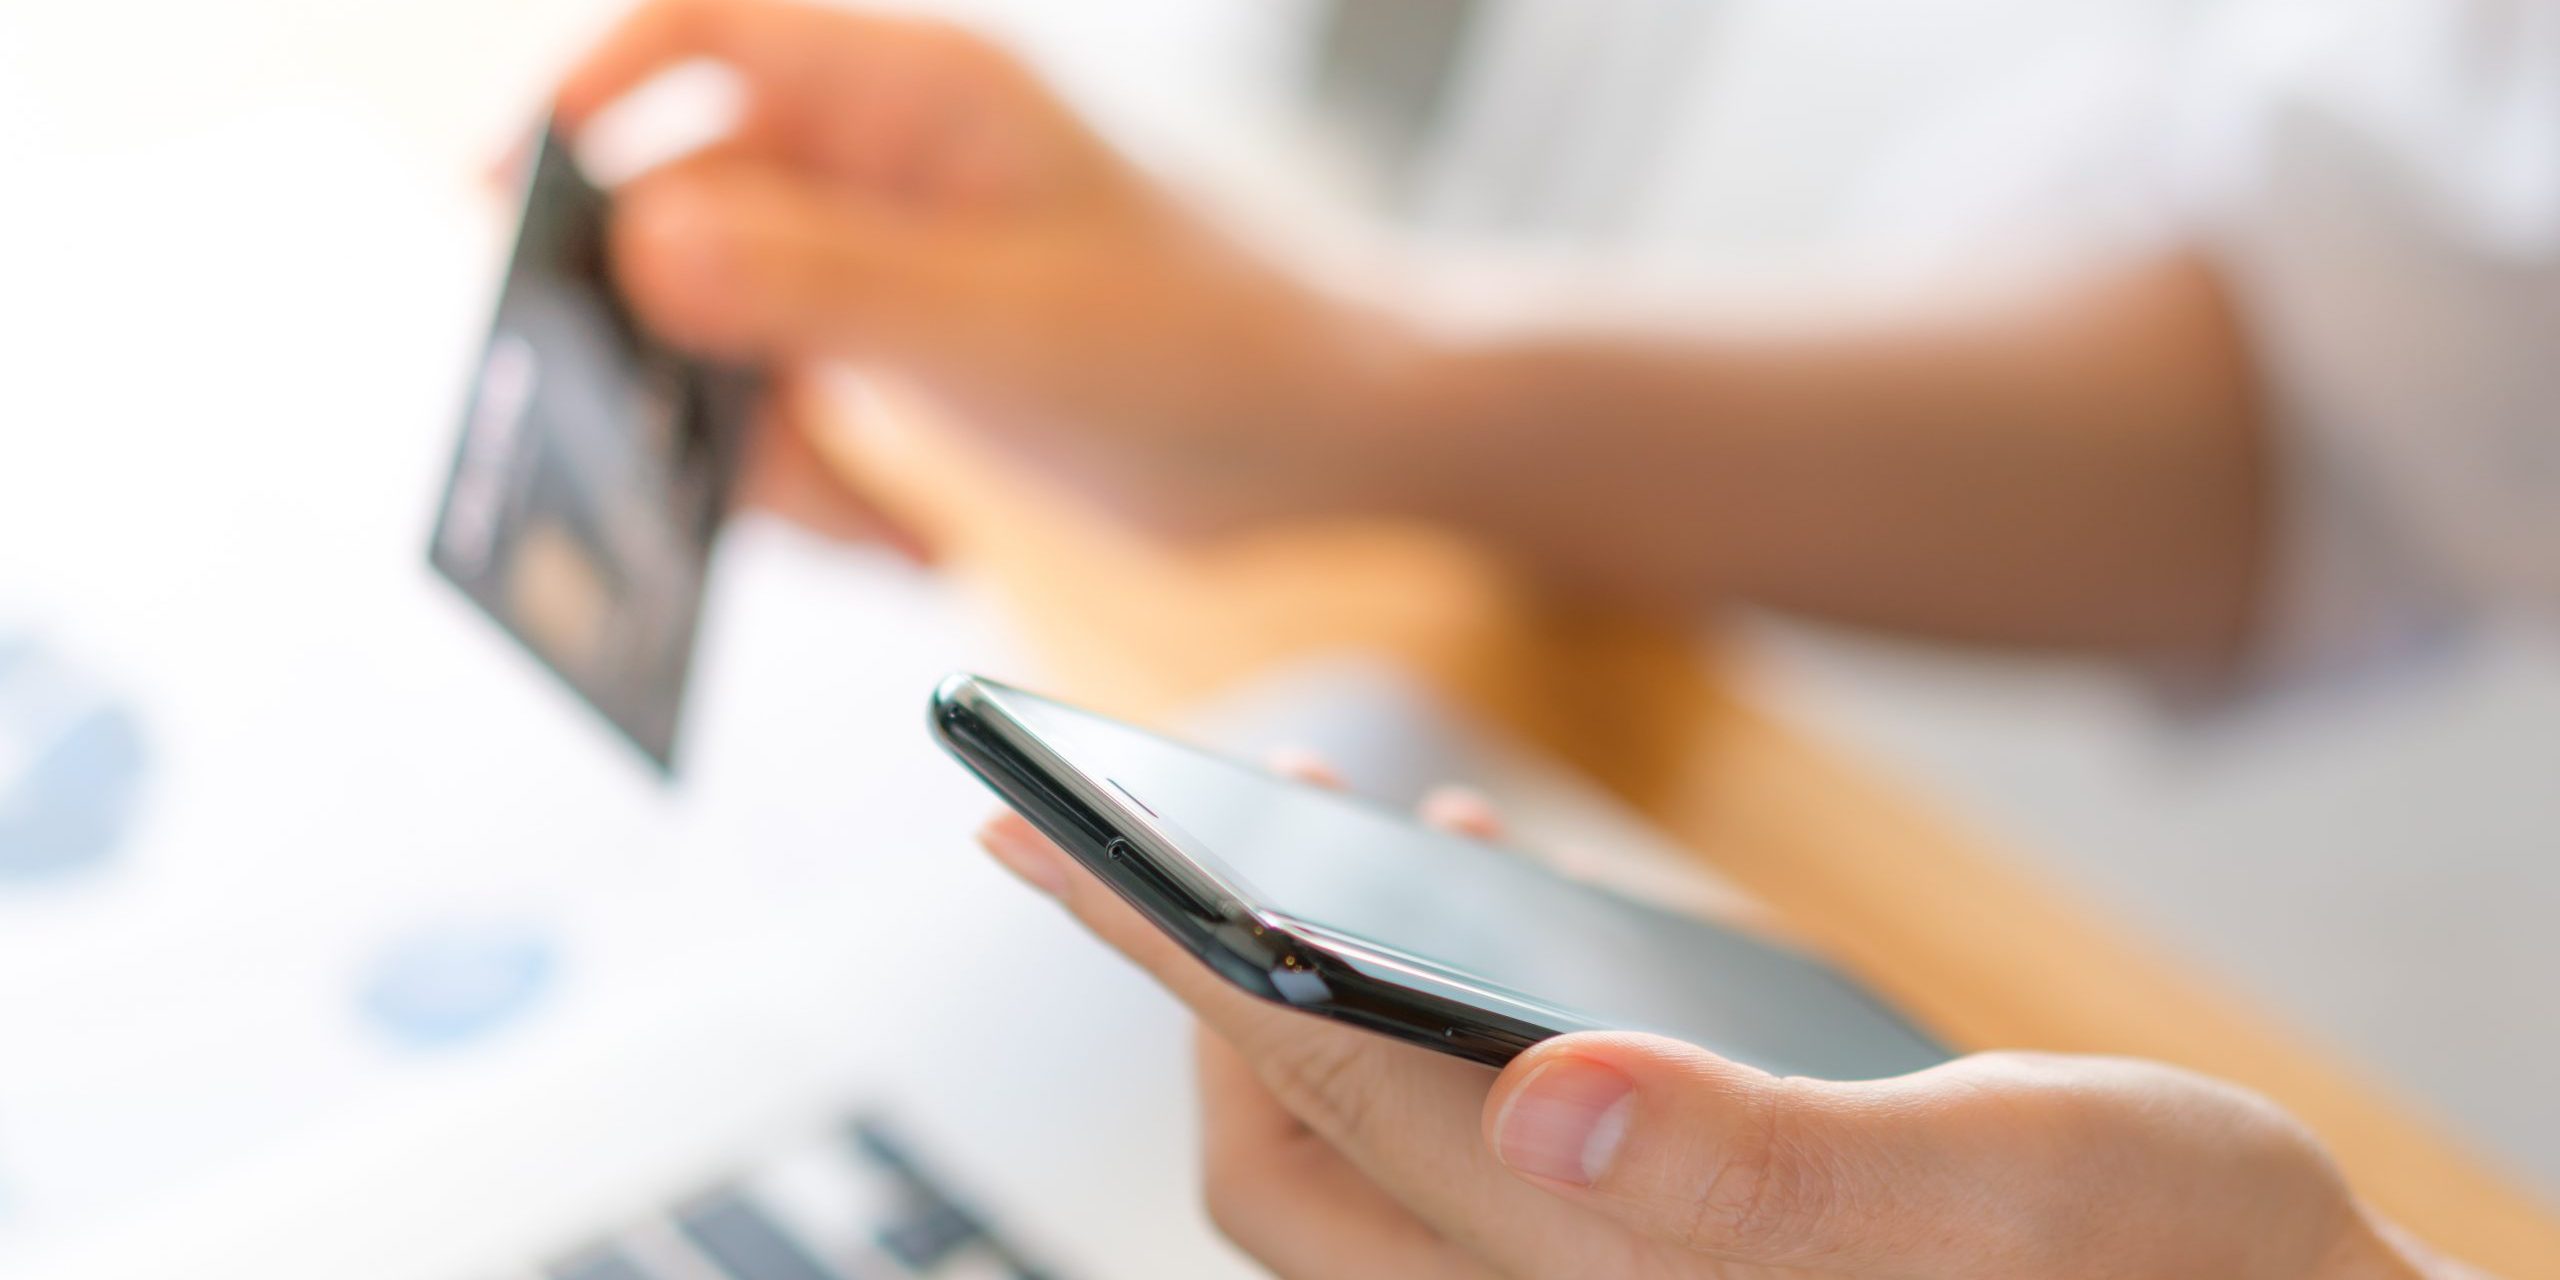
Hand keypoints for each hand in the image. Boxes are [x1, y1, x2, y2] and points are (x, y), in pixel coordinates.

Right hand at [553, 0, 1411, 551]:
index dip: (582, 95)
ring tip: (856, 524)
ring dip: (747, 437)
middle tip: (653, 444)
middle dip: (663, 335)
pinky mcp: (905, 351)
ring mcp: (887, 258)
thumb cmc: (1215, 347)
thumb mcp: (1013, 325)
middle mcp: (883, 159)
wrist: (1332, 439)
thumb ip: (831, 284)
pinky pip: (789, 403)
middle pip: (683, 203)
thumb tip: (641, 244)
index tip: (505, 206)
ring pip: (724, 330)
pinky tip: (895, 540)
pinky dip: (810, 481)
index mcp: (915, 91)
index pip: (699, 34)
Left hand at [974, 761, 2463, 1279]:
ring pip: (1354, 1167)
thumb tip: (1551, 1095)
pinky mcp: (1649, 1263)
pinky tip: (1470, 893)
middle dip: (1191, 984)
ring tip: (1295, 817)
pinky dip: (1413, 1025)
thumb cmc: (2179, 1269)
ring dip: (1291, 994)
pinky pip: (1460, 1157)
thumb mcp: (2016, 1191)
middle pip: (1288, 1166)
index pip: (1331, 1115)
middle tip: (1125, 818)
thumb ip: (1772, 1168)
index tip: (1048, 830)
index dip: (1173, 961)